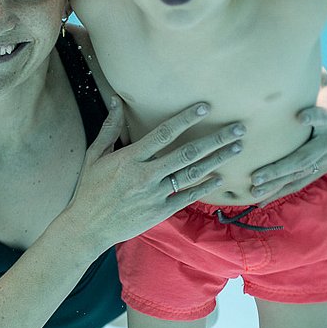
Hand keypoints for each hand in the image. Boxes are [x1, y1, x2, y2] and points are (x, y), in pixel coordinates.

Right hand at [69, 98, 244, 243]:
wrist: (88, 226)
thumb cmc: (89, 189)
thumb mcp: (94, 155)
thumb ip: (109, 128)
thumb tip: (115, 100)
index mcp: (129, 158)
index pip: (164, 133)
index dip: (186, 118)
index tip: (205, 107)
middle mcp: (146, 175)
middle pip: (188, 153)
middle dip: (216, 139)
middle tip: (238, 128)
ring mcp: (155, 194)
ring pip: (193, 174)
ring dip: (217, 159)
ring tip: (237, 148)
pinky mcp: (160, 211)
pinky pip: (188, 196)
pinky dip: (205, 186)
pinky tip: (220, 176)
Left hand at [249, 68, 326, 203]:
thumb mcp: (322, 84)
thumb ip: (310, 73)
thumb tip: (294, 45)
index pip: (324, 115)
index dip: (314, 114)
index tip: (302, 114)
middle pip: (305, 156)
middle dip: (280, 167)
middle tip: (257, 174)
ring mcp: (326, 159)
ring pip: (299, 174)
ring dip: (276, 183)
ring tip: (254, 188)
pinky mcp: (319, 170)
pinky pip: (298, 183)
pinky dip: (279, 191)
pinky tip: (259, 198)